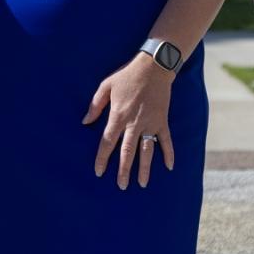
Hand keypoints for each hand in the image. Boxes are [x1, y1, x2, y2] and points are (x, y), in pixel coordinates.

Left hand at [82, 53, 173, 188]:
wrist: (154, 67)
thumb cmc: (127, 75)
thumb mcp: (106, 86)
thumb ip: (95, 105)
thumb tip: (85, 121)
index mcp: (118, 115)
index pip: (108, 142)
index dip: (102, 157)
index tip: (98, 171)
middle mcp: (134, 123)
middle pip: (127, 151)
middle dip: (123, 170)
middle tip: (121, 186)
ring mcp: (150, 123)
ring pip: (147, 150)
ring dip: (144, 168)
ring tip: (142, 183)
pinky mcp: (162, 120)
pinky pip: (166, 140)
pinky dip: (169, 153)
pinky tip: (169, 167)